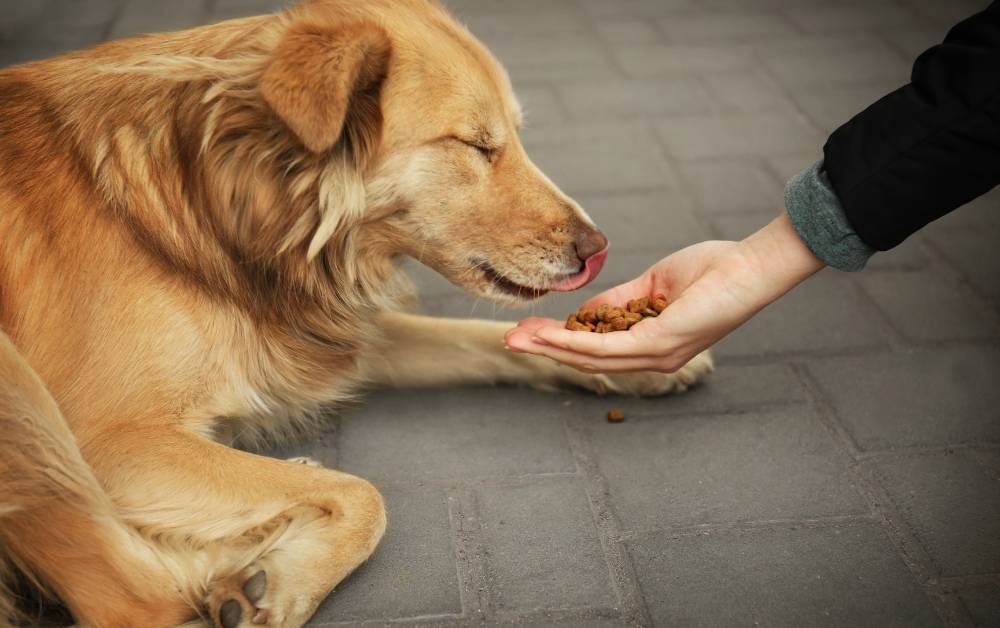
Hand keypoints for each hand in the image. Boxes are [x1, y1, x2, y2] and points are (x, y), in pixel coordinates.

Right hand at [504, 213, 824, 372]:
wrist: (750, 267)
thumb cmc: (713, 271)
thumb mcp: (652, 286)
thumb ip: (619, 301)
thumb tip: (585, 313)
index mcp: (653, 346)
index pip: (597, 351)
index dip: (560, 343)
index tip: (528, 331)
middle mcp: (653, 359)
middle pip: (587, 361)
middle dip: (545, 350)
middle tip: (510, 341)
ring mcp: (657, 354)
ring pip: (590, 357)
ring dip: (550, 348)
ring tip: (518, 338)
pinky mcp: (660, 342)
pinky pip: (607, 346)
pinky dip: (573, 341)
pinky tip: (548, 333)